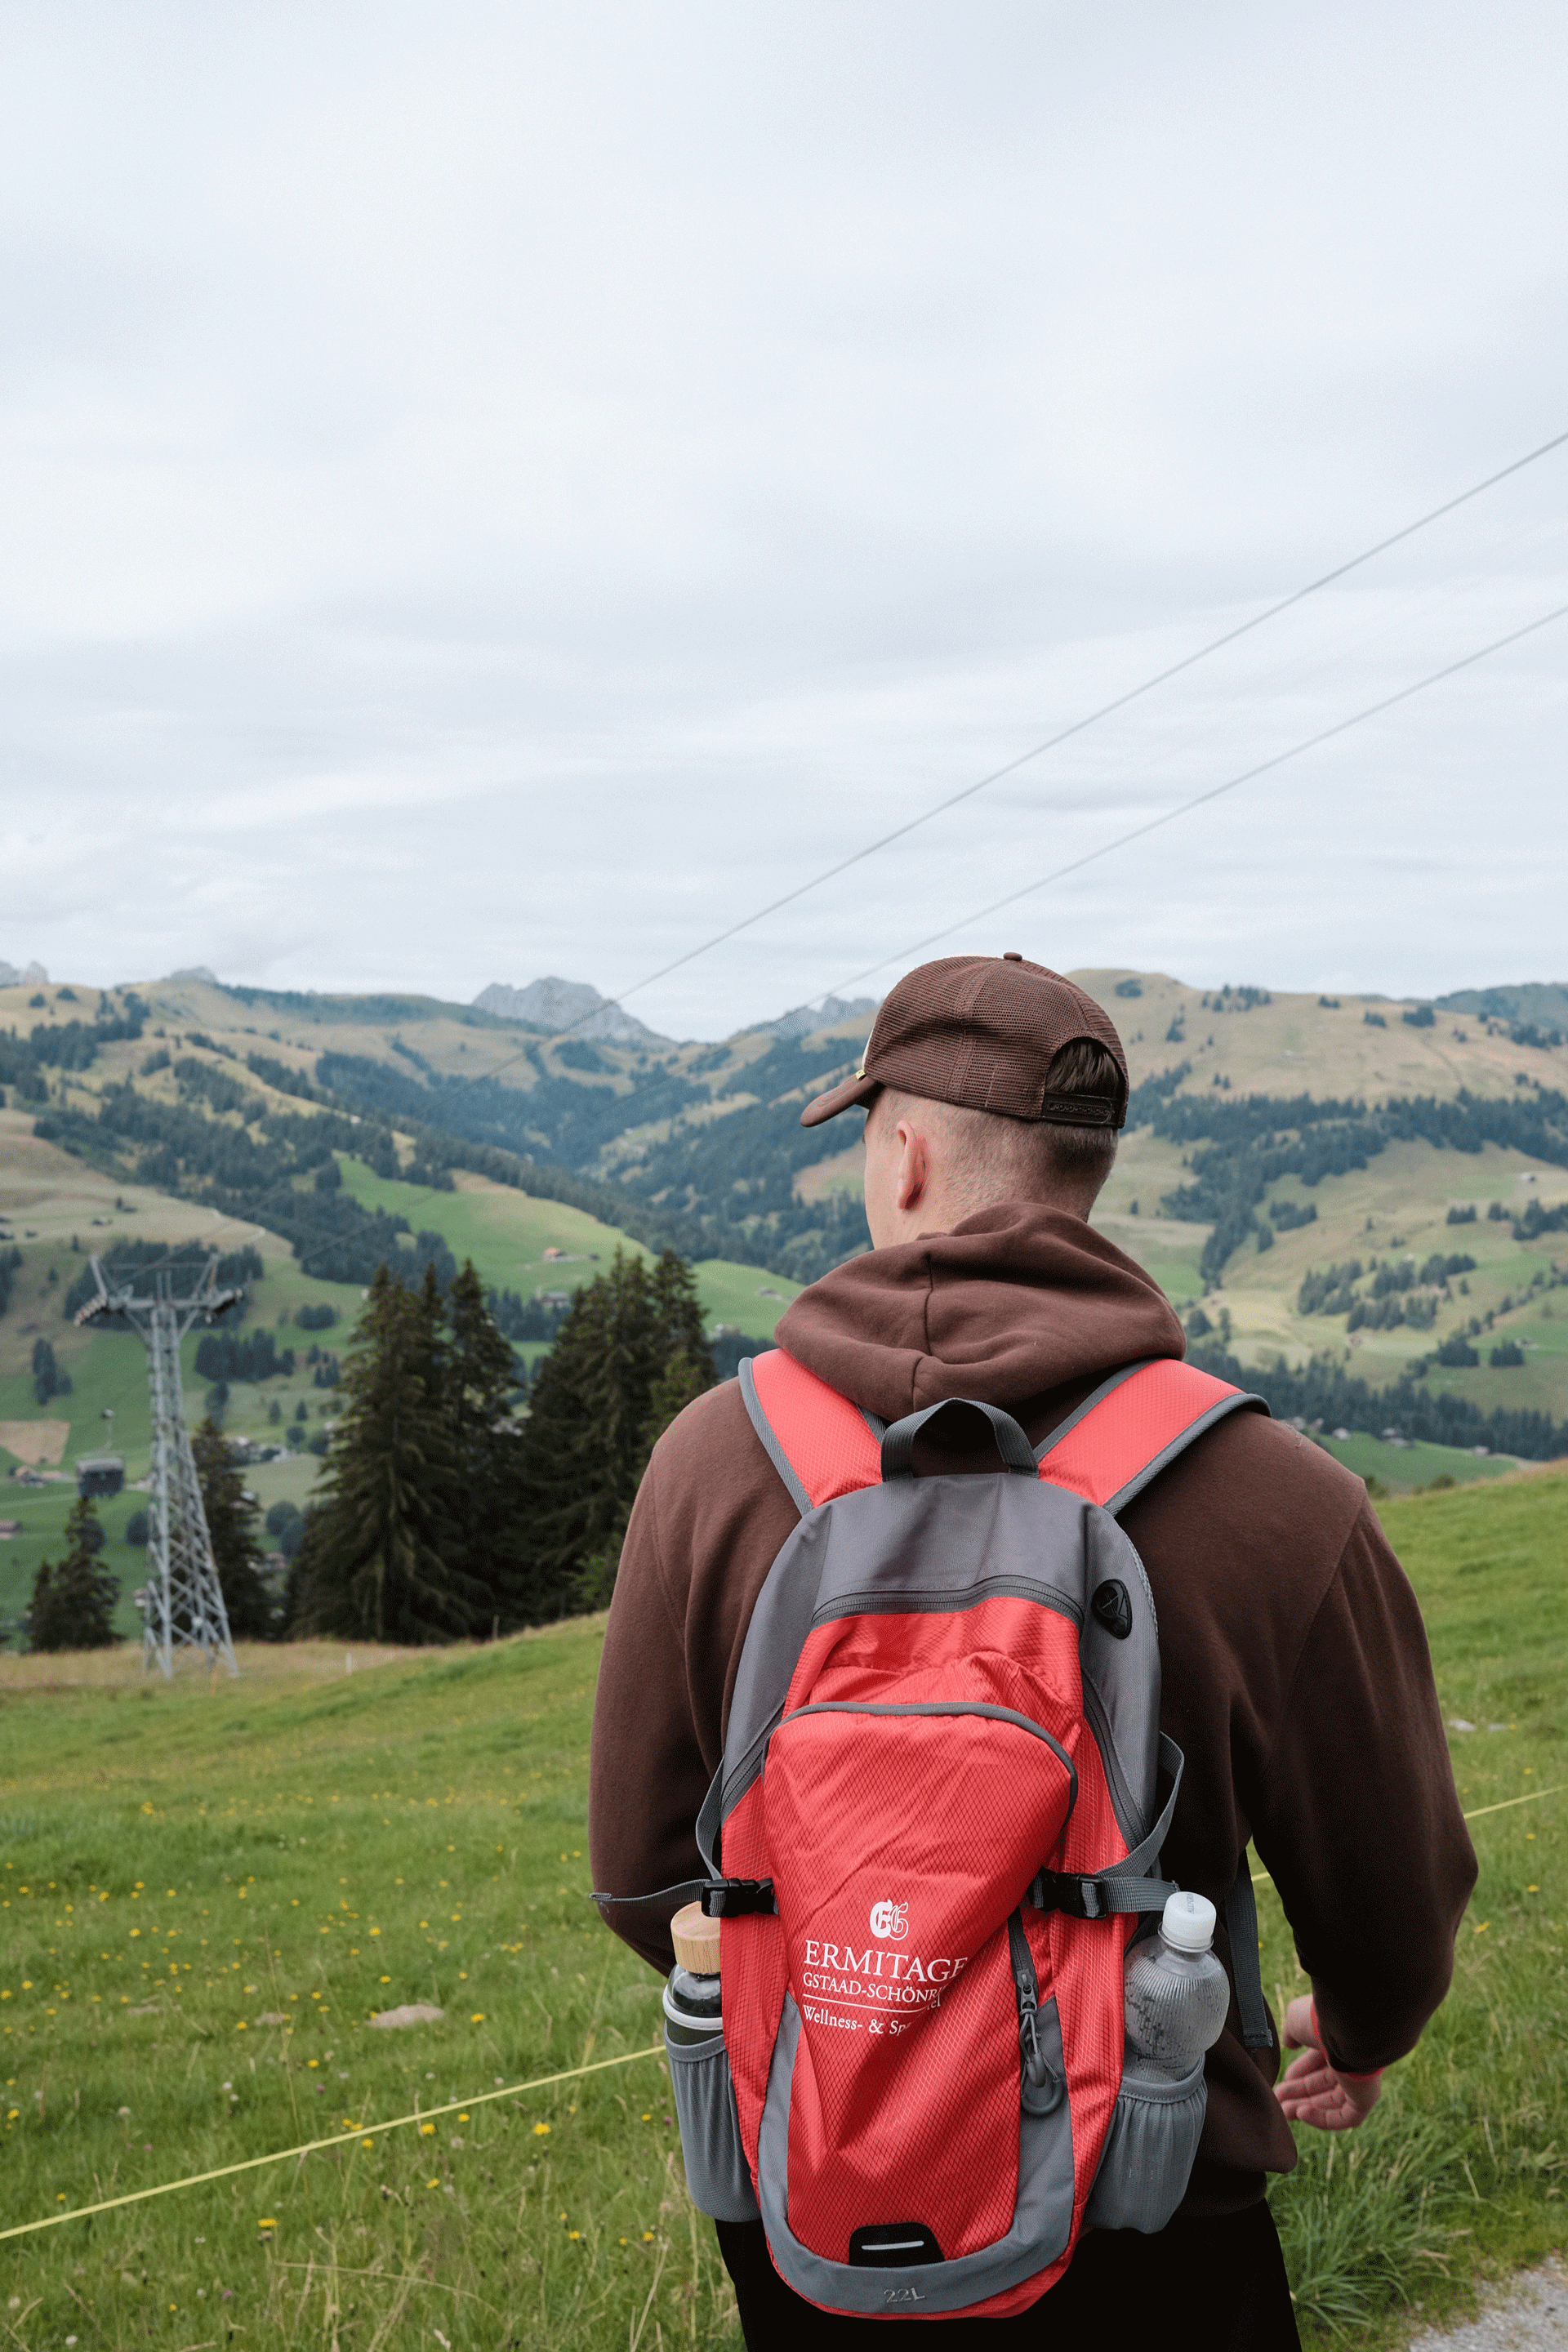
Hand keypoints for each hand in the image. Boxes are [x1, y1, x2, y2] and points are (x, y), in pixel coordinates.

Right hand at [1274, 1997, 1382, 2130]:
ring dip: (1306, 2107)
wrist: (1348, 2024)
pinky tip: (1301, 2113)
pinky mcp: (1365, 2099)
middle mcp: (1351, 2061)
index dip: (1301, 2071)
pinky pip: (1344, 2117)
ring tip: (1284, 2110)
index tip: (1284, 2078)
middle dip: (1299, 2093)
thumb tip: (1289, 2044)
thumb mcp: (1297, 2020)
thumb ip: (1292, 2033)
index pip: (1320, 2062)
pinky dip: (1322, 2119)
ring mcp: (1360, 2081)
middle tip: (1277, 2099)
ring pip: (1331, 2102)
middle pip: (1323, 2084)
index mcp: (1338, 2041)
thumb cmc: (1321, 2018)